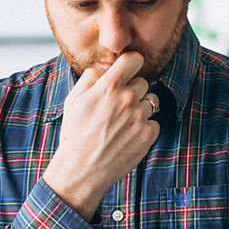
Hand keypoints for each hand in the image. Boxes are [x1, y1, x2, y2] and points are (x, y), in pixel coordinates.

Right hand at [42, 51, 159, 218]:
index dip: (131, 64)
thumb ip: (91, 76)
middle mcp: (127, 99)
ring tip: (122, 123)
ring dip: (140, 109)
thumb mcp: (74, 100)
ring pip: (150, 101)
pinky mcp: (148, 135)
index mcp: (108, 87)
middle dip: (132, 91)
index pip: (134, 59)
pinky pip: (154, 122)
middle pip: (142, 82)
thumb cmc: (75, 134)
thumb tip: (107, 65)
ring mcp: (140, 117)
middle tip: (117, 108)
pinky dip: (144, 127)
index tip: (128, 72)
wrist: (81, 169)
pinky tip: (128, 136)